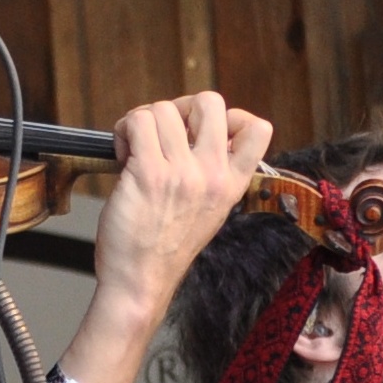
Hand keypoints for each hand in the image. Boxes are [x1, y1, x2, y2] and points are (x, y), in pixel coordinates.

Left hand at [90, 92, 272, 325]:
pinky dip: (124, 130)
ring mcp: (182, 173)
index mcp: (232, 183)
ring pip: (163, 109)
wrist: (140, 281)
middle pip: (210, 101)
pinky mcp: (148, 174)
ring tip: (135, 149)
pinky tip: (123, 154)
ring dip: (142, 122)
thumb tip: (193, 132)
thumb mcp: (208, 210)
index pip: (260, 128)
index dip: (229, 116)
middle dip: (180, 107)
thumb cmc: (164, 247)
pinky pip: (137, 122)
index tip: (201, 133)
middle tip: (162, 132)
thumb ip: (212, 174)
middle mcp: (213, 175)